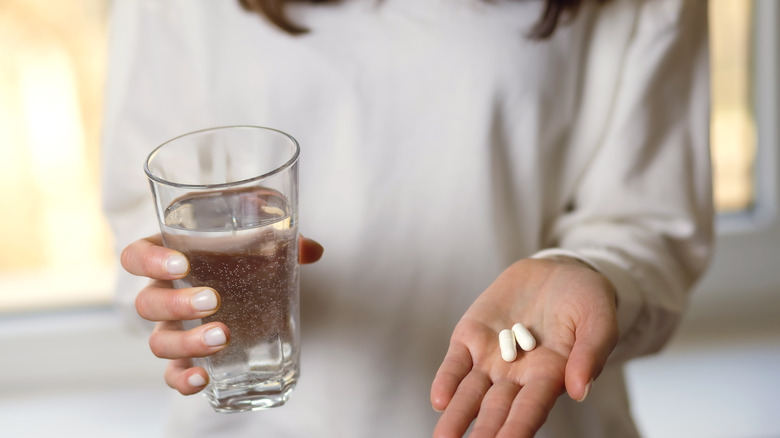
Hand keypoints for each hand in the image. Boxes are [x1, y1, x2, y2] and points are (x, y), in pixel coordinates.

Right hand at [121, 234, 323, 394]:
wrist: (253, 281)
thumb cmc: (244, 250)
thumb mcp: (262, 237)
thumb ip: (283, 239)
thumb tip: (312, 251)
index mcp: (170, 257)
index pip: (136, 256)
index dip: (149, 261)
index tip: (180, 264)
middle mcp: (165, 293)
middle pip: (146, 303)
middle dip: (176, 304)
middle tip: (212, 301)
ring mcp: (174, 327)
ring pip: (159, 342)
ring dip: (186, 343)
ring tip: (222, 336)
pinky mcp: (190, 355)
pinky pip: (174, 373)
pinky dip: (182, 380)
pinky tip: (204, 379)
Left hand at [430, 257, 617, 437]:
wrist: (557, 271)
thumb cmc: (586, 301)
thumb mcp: (599, 321)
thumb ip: (591, 352)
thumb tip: (579, 390)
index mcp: (550, 377)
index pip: (531, 409)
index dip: (518, 428)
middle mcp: (517, 375)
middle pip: (496, 410)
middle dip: (484, 432)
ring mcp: (491, 358)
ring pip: (470, 393)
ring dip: (457, 415)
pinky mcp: (471, 336)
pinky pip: (456, 363)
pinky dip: (446, 380)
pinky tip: (439, 399)